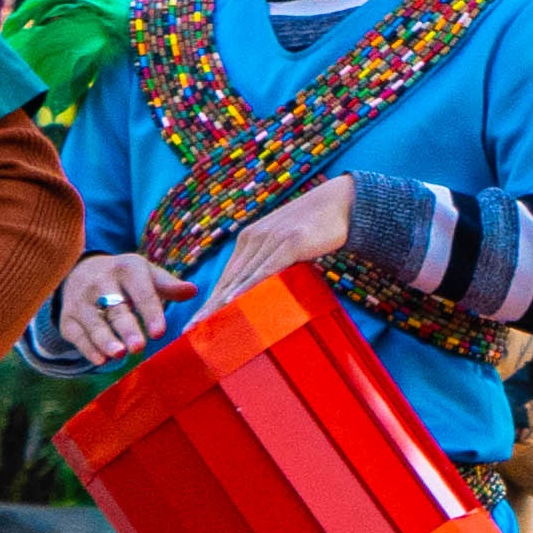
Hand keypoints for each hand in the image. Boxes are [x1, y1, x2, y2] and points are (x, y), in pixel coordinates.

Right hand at [54, 250, 177, 365]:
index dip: (150, 312)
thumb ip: (168, 285)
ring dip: (106, 340)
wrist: (80, 272)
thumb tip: (192, 291)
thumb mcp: (147, 274)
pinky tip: (101, 360)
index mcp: (126, 269)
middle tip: (138, 347)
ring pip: (94, 323)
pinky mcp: (67, 318)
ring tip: (119, 354)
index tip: (160, 332)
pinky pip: (77, 335)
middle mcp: (99, 282)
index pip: (141, 291)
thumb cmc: (126, 278)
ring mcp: (80, 301)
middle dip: (126, 328)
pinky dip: (88, 348)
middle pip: (115, 308)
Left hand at [202, 179, 360, 308]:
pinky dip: (248, 287)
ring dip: (222, 303)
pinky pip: (265, 270)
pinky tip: (235, 301)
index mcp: (250, 239)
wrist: (341, 203)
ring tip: (207, 322)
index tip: (196, 322)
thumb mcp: (287, 245)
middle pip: (228, 280)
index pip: (227, 276)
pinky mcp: (290, 243)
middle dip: (208, 307)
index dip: (210, 300)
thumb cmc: (316, 228)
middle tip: (191, 329)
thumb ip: (273, 263)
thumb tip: (267, 290)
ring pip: (242, 278)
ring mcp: (271, 240)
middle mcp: (254, 238)